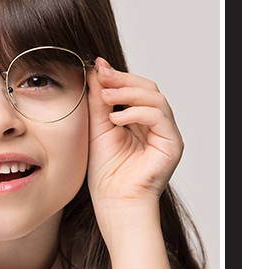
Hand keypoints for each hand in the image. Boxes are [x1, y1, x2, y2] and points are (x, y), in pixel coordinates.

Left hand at [86, 57, 183, 216]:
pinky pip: (159, 116)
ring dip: (128, 93)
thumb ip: (98, 102)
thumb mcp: (97, 128)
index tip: (96, 67)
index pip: (133, 89)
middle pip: (147, 88)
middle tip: (101, 76)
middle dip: (122, 80)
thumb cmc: (105, 173)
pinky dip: (137, 112)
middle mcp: (155, 124)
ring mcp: (165, 133)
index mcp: (138, 120)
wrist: (114, 202)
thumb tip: (96, 71)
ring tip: (105, 97)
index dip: (116, 77)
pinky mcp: (172, 143)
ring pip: (155, 98)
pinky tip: (116, 119)